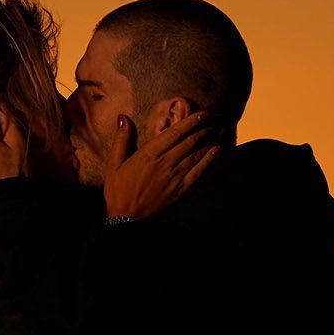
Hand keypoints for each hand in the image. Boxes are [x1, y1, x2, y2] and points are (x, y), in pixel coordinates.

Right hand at [103, 111, 217, 219]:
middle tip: (215, 120)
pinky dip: (209, 161)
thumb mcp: (114, 164)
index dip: (191, 121)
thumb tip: (124, 117)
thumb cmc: (119, 192)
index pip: (175, 133)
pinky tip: (216, 152)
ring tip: (218, 131)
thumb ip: (122, 140)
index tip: (202, 113)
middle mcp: (165, 163)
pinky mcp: (182, 191)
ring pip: (196, 155)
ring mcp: (175, 177)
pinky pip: (199, 173)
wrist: (127, 220)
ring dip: (208, 141)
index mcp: (149, 154)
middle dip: (203, 129)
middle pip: (189, 142)